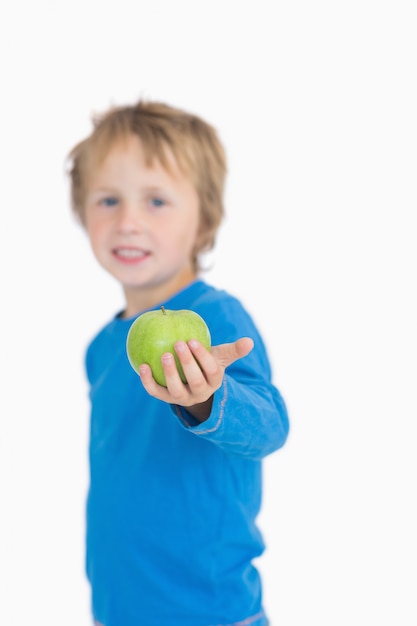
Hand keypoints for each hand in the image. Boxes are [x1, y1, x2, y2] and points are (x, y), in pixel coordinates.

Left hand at [138, 337, 253, 421]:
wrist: (194, 384)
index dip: (202, 356)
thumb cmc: (207, 364)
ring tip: (163, 355)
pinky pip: (156, 392)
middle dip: (187, 363)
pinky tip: (141, 366)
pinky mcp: (167, 399)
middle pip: (195, 381)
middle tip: (178, 343)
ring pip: (176, 390)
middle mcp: (200, 392)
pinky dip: (148, 381)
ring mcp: (183, 398)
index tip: (192, 339)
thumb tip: (250, 342)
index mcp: (215, 381)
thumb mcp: (220, 357)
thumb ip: (234, 350)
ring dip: (169, 374)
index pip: (211, 370)